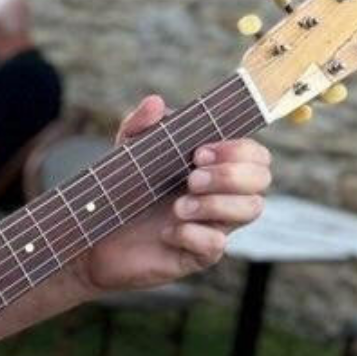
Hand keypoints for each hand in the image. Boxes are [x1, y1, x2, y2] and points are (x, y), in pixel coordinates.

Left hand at [76, 95, 271, 293]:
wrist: (94, 232)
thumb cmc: (120, 188)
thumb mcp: (127, 151)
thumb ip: (140, 125)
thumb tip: (156, 102)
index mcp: (213, 165)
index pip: (254, 154)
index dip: (238, 150)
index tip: (200, 153)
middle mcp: (222, 194)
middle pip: (262, 179)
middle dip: (231, 175)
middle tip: (190, 179)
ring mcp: (214, 224)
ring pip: (251, 209)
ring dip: (216, 204)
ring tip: (178, 207)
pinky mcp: (199, 254)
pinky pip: (217, 244)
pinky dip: (195, 234)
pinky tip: (168, 232)